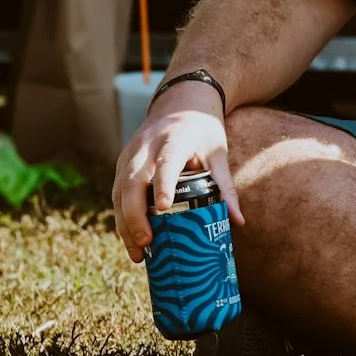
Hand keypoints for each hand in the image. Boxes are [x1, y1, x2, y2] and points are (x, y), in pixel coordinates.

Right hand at [111, 80, 239, 262]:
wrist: (181, 102)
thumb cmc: (203, 130)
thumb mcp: (218, 153)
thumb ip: (226, 187)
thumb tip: (238, 222)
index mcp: (174, 139)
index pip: (166, 163)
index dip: (162, 185)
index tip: (162, 208)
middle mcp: (146, 146)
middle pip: (133, 182)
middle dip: (135, 216)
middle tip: (147, 243)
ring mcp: (130, 154)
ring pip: (119, 191)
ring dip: (125, 224)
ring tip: (138, 253)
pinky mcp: (122, 163)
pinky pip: (117, 193)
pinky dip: (122, 217)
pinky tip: (131, 239)